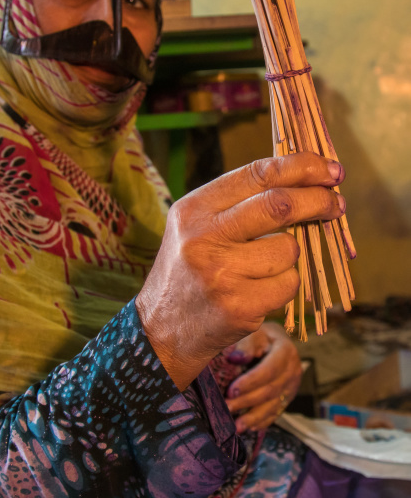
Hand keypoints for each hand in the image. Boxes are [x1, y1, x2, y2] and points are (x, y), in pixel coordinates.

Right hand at [136, 152, 344, 389]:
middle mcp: (203, 237)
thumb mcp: (196, 227)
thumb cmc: (188, 271)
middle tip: (336, 204)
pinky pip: (288, 284)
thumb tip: (306, 182)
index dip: (301, 167)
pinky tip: (258, 291)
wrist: (162, 329)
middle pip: (279, 205)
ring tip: (263, 268)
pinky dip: (284, 285)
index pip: (257, 174)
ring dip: (289, 257)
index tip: (329, 170)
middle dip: (318, 201)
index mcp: (193, 209)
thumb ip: (239, 203)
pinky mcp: (239, 306)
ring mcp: (221, 273)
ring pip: (288, 250)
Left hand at [224, 322, 301, 431]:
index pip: (269, 370)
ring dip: (254, 417)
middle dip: (247, 402)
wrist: (274, 340)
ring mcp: (292, 386)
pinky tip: (249, 428)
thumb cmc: (259, 336)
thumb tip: (235, 359)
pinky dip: (262, 421)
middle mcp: (293, 371)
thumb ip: (246, 345)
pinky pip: (276, 412)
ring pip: (274, 405)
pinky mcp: (288, 397)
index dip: (250, 382)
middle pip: (270, 390)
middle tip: (227, 408)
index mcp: (285, 352)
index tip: (231, 391)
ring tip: (236, 426)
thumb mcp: (254, 333)